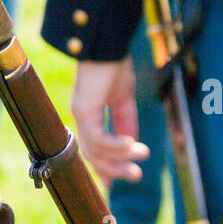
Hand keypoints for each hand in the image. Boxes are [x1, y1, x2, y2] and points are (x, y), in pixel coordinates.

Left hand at [70, 57, 149, 188]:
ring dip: (120, 157)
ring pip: (95, 150)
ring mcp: (81, 114)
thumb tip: (131, 146)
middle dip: (114, 169)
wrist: (108, 43)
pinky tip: (131, 145)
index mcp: (90, 114)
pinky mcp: (84, 109)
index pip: (93, 149)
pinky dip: (115, 145)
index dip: (105, 167)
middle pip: (93, 155)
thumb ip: (125, 122)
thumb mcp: (124, 98)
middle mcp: (82, 116)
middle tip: (136, 176)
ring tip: (142, 156)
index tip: (119, 180)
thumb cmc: (115, 65)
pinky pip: (98, 138)